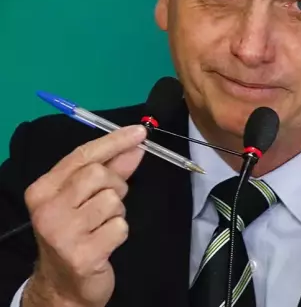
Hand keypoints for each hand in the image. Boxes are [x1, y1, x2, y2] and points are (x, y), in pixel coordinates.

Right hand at [21, 125, 147, 306]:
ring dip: (118, 212)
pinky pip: (120, 227)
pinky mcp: (82, 255)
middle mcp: (47, 209)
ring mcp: (62, 233)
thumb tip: (136, 145)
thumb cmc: (76, 235)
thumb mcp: (85, 198)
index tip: (140, 132)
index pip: (82, 156)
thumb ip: (111, 169)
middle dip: (116, 185)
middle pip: (99, 175)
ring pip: (112, 200)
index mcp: (43, 190)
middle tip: (111, 202)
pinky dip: (120, 232)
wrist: (64, 286)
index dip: (114, 141)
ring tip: (104, 225)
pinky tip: (106, 242)